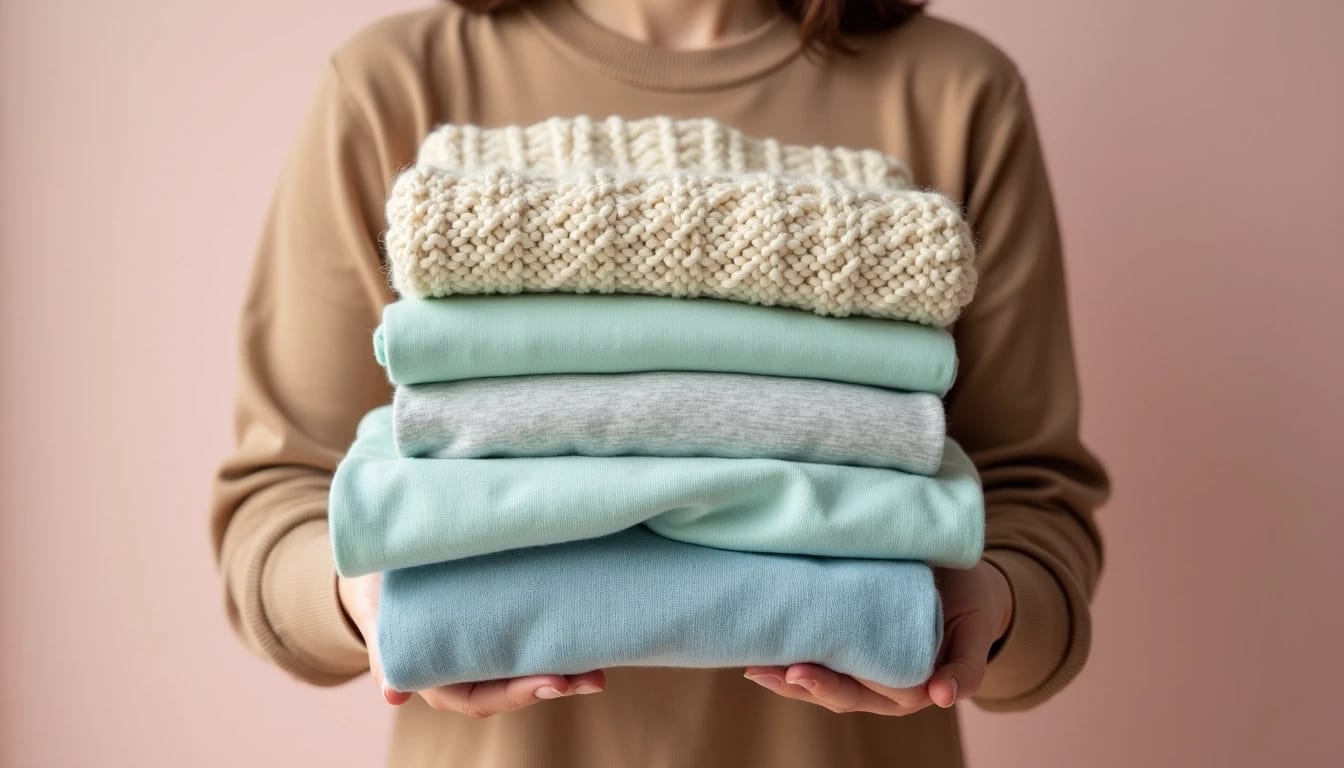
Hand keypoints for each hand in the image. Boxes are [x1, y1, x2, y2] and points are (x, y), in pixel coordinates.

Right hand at [337, 573, 605, 715]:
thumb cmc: (378, 593)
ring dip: (567, 668)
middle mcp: (468, 668)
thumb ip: (386, 655)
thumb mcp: (377, 619)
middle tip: (594, 678)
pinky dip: (560, 639)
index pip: (483, 697)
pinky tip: (590, 630)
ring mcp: (488, 648)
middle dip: (557, 684)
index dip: (520, 693)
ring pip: (530, 666)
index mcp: (439, 677)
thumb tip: (393, 695)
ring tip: (602, 664)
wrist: (381, 565)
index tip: (554, 682)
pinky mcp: (502, 624)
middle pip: (517, 686)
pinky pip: (532, 638)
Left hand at [742, 559, 1012, 713]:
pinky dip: (792, 648)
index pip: (862, 693)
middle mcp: (881, 681)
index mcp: (909, 686)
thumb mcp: (976, 633)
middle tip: (762, 670)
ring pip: (821, 676)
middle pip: (833, 691)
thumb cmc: (971, 607)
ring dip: (785, 673)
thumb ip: (966, 667)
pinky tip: (763, 640)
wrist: (968, 582)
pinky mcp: (852, 637)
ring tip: (753, 662)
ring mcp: (864, 662)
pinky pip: (820, 651)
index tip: (799, 673)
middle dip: (795, 684)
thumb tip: (944, 697)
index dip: (829, 686)